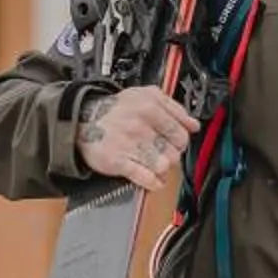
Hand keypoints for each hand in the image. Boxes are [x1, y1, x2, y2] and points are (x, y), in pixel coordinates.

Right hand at [76, 87, 197, 192]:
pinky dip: (154, 182)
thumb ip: (173, 108)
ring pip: (163, 165)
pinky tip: (153, 180)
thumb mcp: (146, 95)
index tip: (176, 141)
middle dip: (173, 155)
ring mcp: (128, 144)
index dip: (181, 140)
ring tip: (157, 164)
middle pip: (174, 151)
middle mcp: (140, 125)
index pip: (181, 132)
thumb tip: (193, 125)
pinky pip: (145, 178)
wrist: (83, 119)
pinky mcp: (117, 162)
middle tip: (164, 152)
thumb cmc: (117, 109)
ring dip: (163, 168)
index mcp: (150, 107)